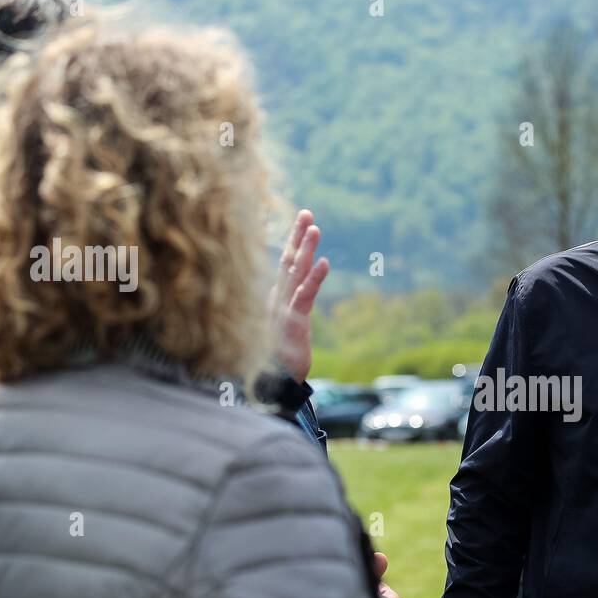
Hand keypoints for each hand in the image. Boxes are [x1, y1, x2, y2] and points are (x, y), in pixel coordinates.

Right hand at [270, 209, 329, 380]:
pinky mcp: (292, 323)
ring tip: (315, 228)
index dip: (294, 242)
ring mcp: (282, 310)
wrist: (273, 385)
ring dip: (305, 250)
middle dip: (298, 236)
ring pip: (294, 274)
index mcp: (276, 299)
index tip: (303, 221)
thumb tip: (288, 298)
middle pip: (288, 262)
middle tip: (307, 213)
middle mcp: (277, 300)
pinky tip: (324, 262)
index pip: (285, 265)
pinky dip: (314, 279)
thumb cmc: (278, 359)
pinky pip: (304, 296)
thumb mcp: (282, 331)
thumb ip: (285, 312)